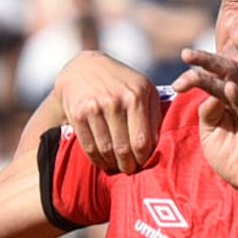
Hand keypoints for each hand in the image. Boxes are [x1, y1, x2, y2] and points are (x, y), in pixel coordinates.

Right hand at [56, 52, 163, 172]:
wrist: (83, 68)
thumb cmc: (121, 84)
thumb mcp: (144, 89)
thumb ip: (155, 115)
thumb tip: (160, 146)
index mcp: (137, 95)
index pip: (142, 140)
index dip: (143, 158)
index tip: (143, 163)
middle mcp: (115, 100)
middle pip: (124, 149)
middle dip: (128, 165)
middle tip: (130, 169)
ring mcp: (95, 107)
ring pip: (106, 150)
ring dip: (112, 164)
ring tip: (117, 166)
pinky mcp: (78, 114)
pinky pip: (89, 147)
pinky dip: (97, 159)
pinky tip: (103, 161)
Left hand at [176, 49, 237, 204]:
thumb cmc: (234, 159)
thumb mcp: (211, 135)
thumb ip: (207, 114)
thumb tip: (206, 97)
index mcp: (233, 100)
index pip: (216, 77)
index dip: (196, 72)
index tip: (176, 82)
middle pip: (227, 72)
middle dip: (206, 61)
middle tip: (186, 54)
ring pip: (236, 86)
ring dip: (217, 76)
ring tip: (198, 70)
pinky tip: (229, 89)